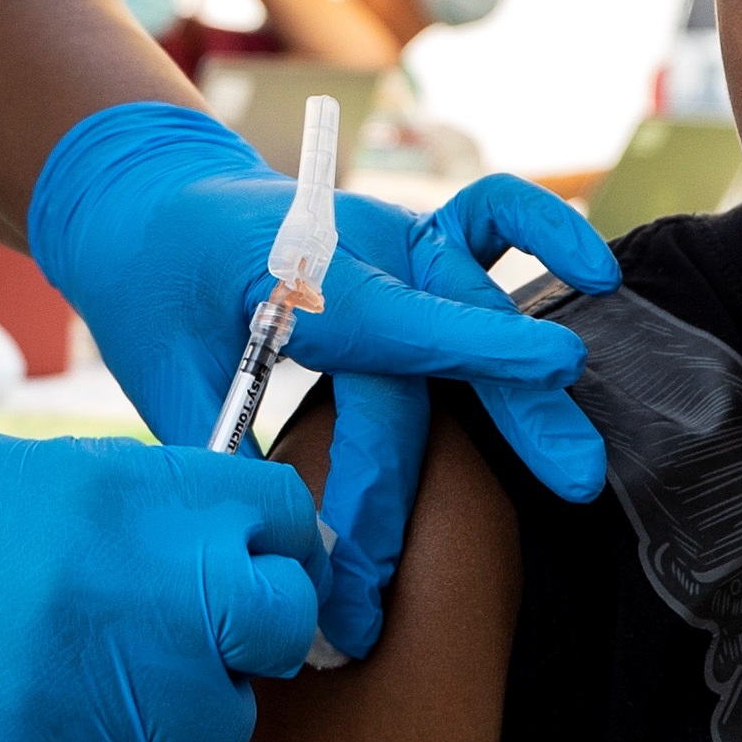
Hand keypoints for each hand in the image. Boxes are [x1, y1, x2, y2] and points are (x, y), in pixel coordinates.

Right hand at [0, 428, 324, 741]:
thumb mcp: (50, 479)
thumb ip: (159, 519)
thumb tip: (243, 558)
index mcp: (140, 500)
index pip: (289, 533)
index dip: (267, 554)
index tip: (236, 570)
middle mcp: (142, 597)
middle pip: (274, 635)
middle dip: (236, 640)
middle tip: (166, 635)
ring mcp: (107, 701)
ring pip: (217, 730)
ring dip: (170, 715)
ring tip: (77, 679)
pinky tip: (40, 727)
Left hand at [28, 106, 616, 659]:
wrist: (145, 198)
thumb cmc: (152, 285)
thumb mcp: (163, 367)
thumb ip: (223, 444)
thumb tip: (277, 543)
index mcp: (293, 273)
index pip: (386, 337)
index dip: (450, 380)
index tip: (537, 393)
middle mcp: (358, 250)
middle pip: (434, 358)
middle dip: (490, 438)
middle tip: (554, 503)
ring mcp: (392, 237)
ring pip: (477, 306)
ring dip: (524, 388)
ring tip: (576, 468)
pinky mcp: (412, 239)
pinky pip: (491, 220)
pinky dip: (545, 234)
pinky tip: (596, 274)